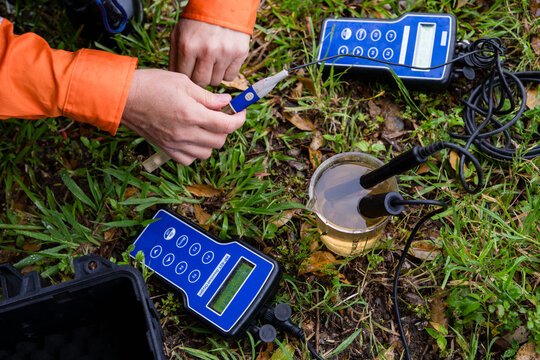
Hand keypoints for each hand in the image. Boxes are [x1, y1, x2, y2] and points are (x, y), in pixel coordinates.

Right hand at [121, 69, 245, 165]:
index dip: (240, 119)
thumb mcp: (183, 82)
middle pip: (220, 140)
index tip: (241, 112)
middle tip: (221, 115)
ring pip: (207, 153)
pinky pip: (189, 159)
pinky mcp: (166, 150)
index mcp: (192, 115)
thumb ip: (207, 96)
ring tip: (205, 126)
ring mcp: (175, 144)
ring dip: (211, 140)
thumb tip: (227, 102)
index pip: (227, 125)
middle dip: (225, 128)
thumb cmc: (150, 85)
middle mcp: (185, 133)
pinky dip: (195, 151)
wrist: (121, 97)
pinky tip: (192, 137)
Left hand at [169, 18, 250, 86]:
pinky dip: (225, 73)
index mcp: (188, 46)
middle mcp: (207, 51)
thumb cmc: (197, 21)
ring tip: (212, 62)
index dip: (187, 75)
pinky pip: (230, 77)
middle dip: (200, 78)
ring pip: (216, 81)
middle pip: (201, 82)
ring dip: (213, 75)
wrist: (222, 5)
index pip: (185, 76)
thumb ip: (174, 57)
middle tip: (200, 68)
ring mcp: (224, 53)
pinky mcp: (239, 53)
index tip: (189, 70)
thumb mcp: (179, 34)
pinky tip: (222, 62)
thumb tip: (176, 78)